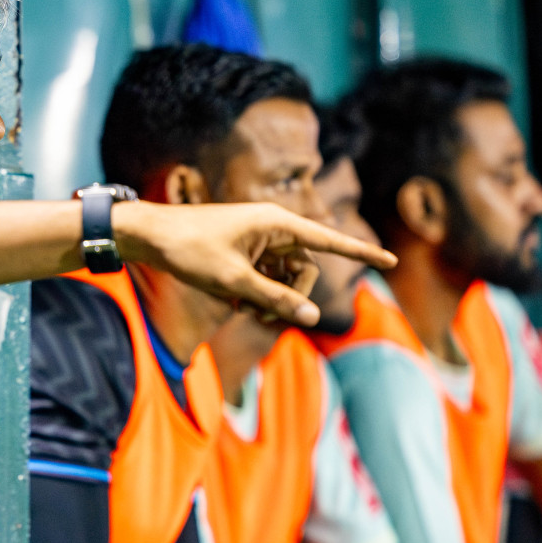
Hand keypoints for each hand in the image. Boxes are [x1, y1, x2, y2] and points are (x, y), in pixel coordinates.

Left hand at [113, 201, 394, 326]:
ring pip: (285, 277)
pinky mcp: (245, 251)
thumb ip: (273, 299)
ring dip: (273, 300)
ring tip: (247, 315)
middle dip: (292, 297)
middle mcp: (272, 228)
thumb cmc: (189, 250)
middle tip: (264, 319)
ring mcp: (258, 240)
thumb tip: (311, 316)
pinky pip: (266, 276)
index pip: (329, 240)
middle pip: (304, 269)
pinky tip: (236, 304)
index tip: (391, 261)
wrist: (150, 236)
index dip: (361, 254)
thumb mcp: (233, 281)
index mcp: (277, 224)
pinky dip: (258, 294)